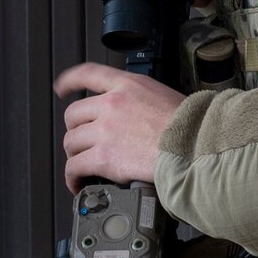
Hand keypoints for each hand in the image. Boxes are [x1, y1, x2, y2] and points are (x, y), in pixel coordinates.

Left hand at [56, 62, 186, 191]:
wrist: (195, 147)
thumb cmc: (190, 127)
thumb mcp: (165, 96)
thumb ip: (141, 100)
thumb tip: (134, 115)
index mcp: (128, 86)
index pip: (89, 74)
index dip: (71, 81)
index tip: (62, 88)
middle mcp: (112, 104)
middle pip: (74, 115)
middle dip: (77, 130)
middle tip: (85, 142)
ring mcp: (105, 130)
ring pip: (71, 142)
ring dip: (76, 155)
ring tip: (84, 166)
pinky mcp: (103, 157)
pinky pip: (74, 167)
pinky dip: (73, 177)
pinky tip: (79, 183)